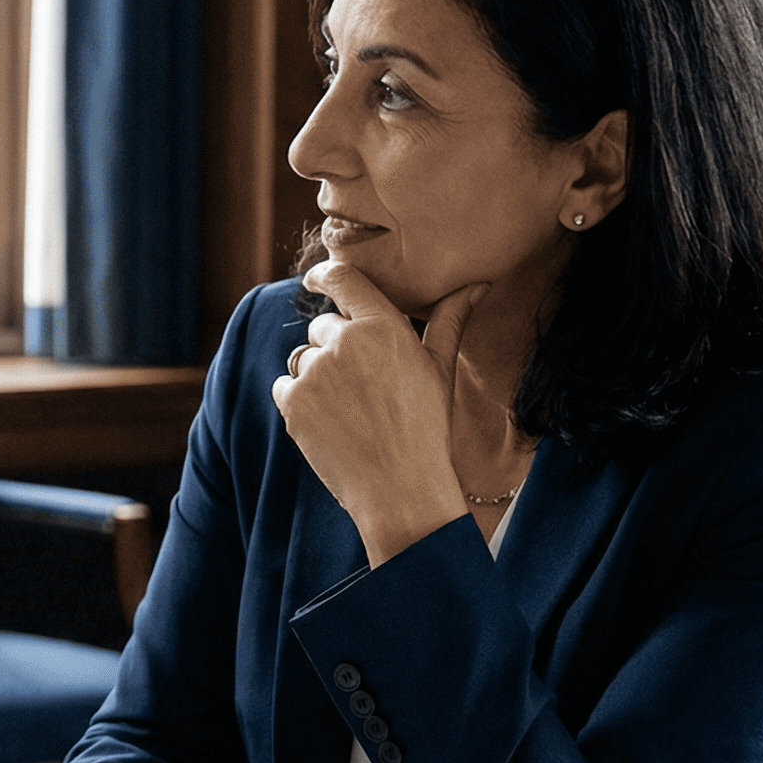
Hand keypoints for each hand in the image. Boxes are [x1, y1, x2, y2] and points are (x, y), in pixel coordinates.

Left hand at [273, 262, 482, 565]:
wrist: (401, 488)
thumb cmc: (428, 428)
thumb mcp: (441, 370)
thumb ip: (450, 320)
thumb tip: (477, 285)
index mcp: (383, 326)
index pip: (342, 278)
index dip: (323, 274)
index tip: (315, 279)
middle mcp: (344, 341)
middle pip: (322, 326)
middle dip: (335, 347)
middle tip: (363, 387)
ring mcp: (315, 372)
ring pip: (302, 358)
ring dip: (316, 375)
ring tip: (351, 409)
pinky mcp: (293, 402)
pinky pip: (285, 386)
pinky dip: (299, 402)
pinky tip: (331, 423)